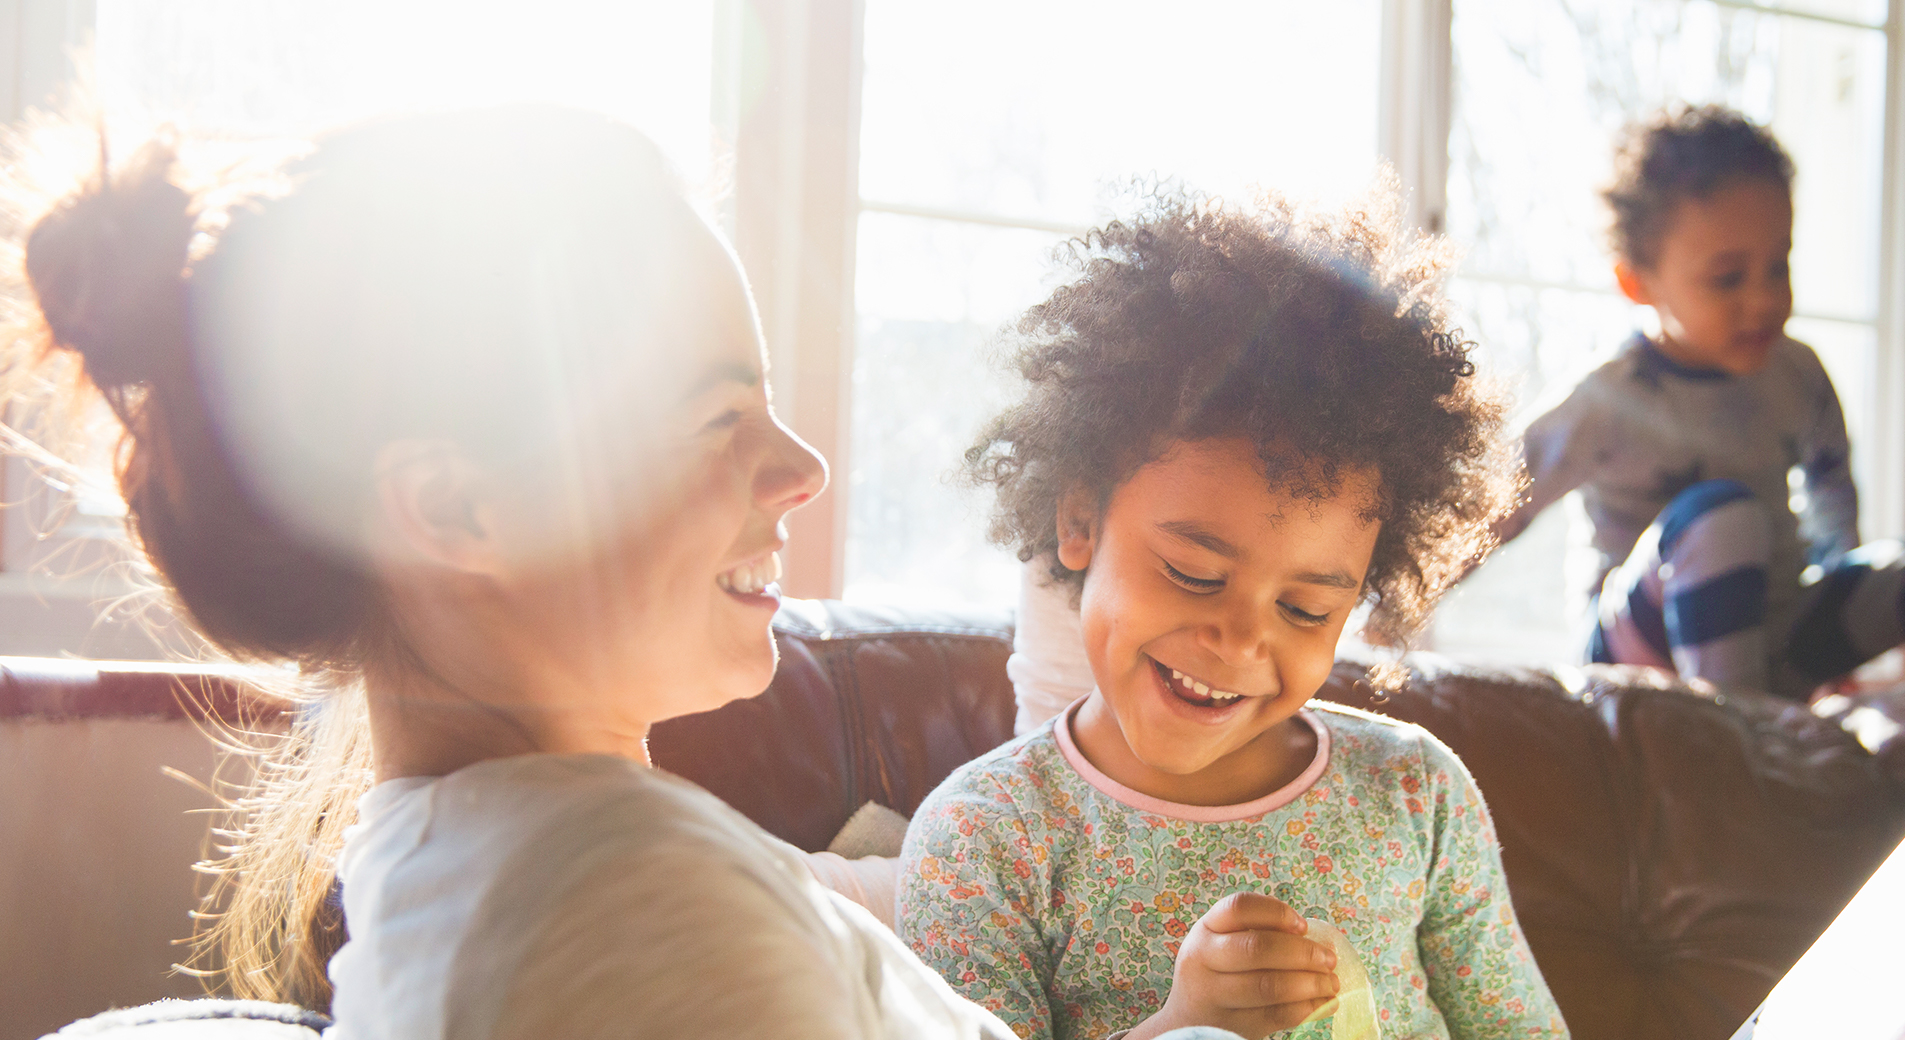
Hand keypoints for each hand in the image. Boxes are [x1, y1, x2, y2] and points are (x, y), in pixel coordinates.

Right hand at [1124, 892, 1339, 1039]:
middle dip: (1302, 953)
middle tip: (1329, 959)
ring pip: (1268, 985)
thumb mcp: (1223, 944)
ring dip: (1310, 983)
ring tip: (1331, 983)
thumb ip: (1258, 934)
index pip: (1239, 907)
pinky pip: (1276, 1015)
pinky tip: (1324, 1003)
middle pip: (1257, 948)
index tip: (1303, 926)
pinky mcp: (1231, 1025)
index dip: (1277, 912)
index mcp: (1206, 929)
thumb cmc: (1218, 973)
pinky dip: (1308, 1008)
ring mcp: (1214, 995)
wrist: (1188, 1021)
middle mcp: (1203, 959)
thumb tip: (1316, 940)